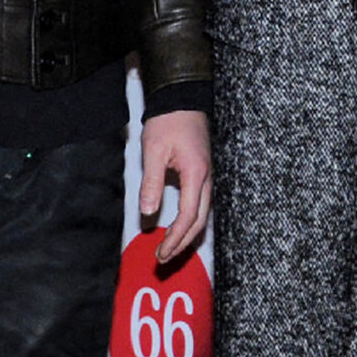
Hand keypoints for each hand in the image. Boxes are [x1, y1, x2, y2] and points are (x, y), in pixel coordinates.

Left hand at [141, 110, 212, 263]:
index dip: (174, 239)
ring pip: (203, 215)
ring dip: (188, 235)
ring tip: (170, 248)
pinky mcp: (204, 173)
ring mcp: (208, 177)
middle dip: (182, 244)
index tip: (160, 252)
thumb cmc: (168, 122)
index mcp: (196, 175)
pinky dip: (191, 221)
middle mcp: (207, 179)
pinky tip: (179, 226)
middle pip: (200, 222)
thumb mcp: (153, 151)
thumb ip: (152, 183)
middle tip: (164, 257)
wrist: (182, 99)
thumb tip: (148, 212)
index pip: (188, 217)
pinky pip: (201, 205)